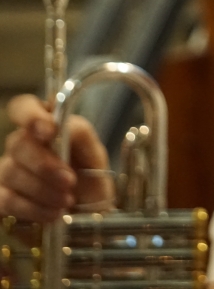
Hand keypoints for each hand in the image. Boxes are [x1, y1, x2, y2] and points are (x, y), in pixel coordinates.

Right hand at [0, 94, 113, 221]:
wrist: (87, 215)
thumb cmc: (90, 179)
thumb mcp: (95, 154)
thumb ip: (80, 135)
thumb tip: (60, 124)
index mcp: (45, 126)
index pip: (22, 107)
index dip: (30, 115)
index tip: (48, 131)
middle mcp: (22, 145)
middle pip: (17, 144)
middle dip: (44, 165)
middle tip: (69, 181)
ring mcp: (7, 172)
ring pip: (11, 173)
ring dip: (42, 190)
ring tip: (67, 201)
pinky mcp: (0, 199)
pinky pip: (4, 200)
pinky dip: (32, 209)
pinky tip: (52, 215)